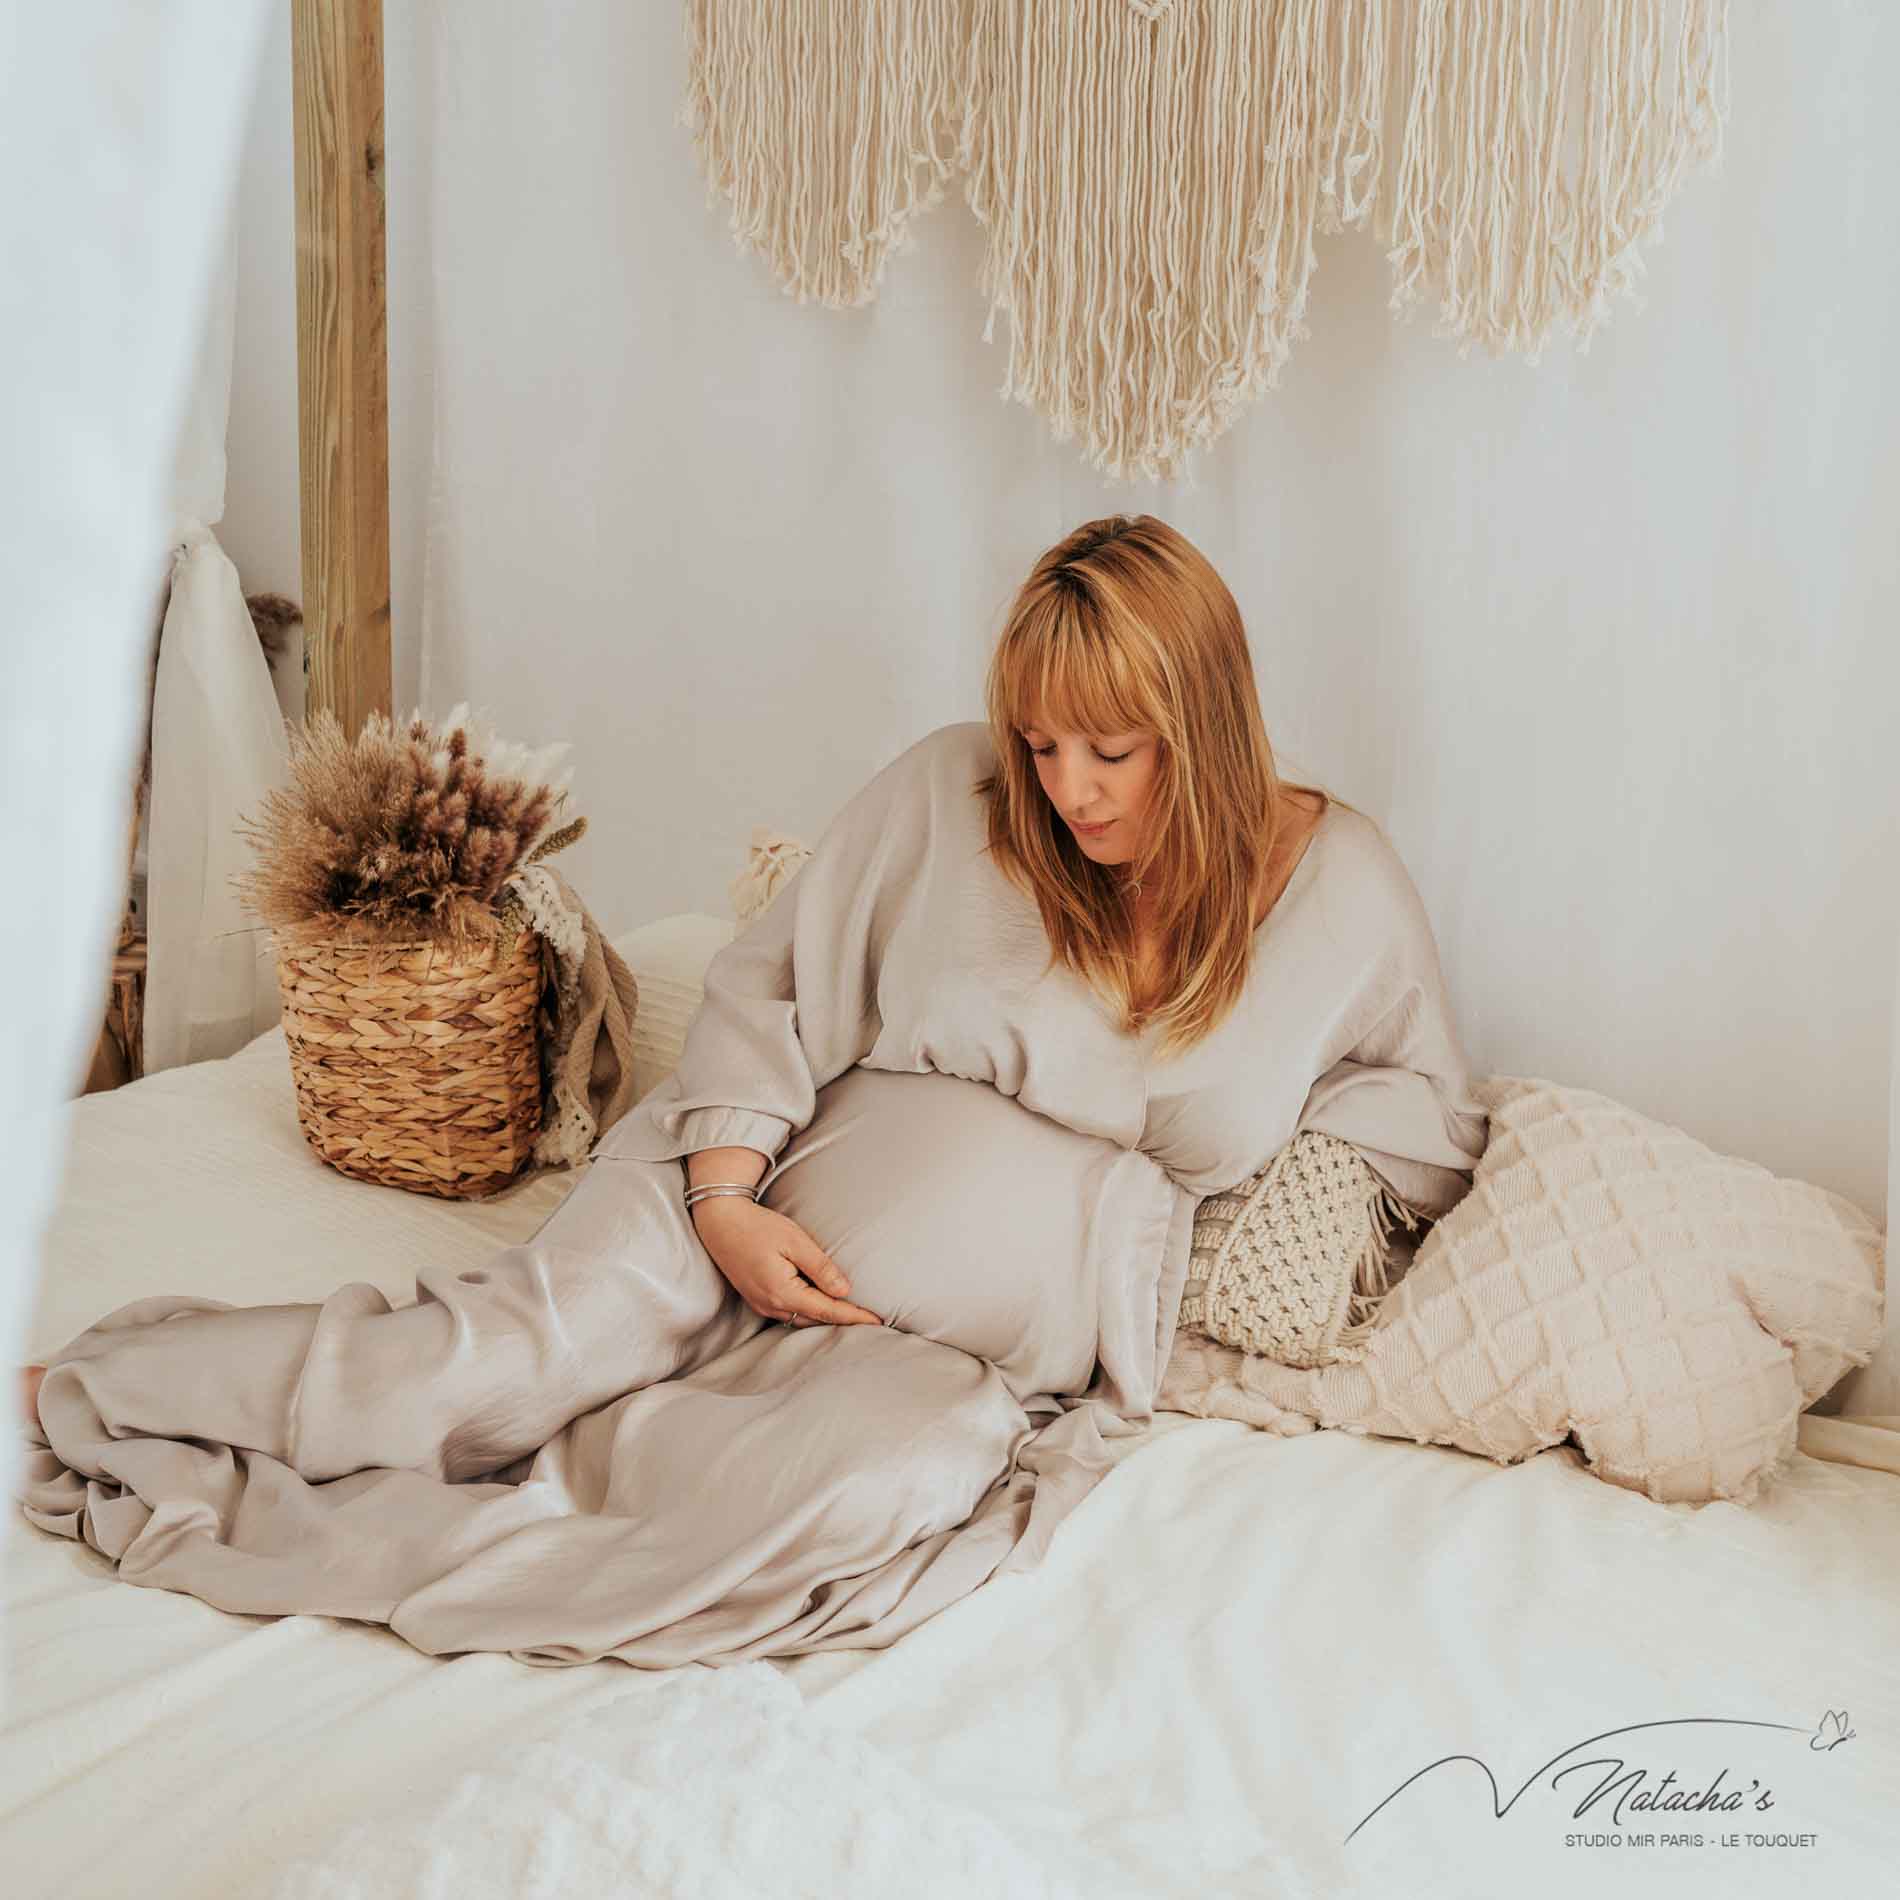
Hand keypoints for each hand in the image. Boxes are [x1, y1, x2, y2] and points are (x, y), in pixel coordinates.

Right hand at [689, 1198, 883, 1327]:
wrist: (719, 1221)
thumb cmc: (758, 1225)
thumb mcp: (794, 1240)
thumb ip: (820, 1267)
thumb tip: (844, 1291)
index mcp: (782, 1292)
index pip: (827, 1311)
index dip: (854, 1316)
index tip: (878, 1321)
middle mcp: (770, 1305)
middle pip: (815, 1320)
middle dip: (843, 1321)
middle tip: (871, 1321)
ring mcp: (761, 1304)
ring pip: (801, 1319)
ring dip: (825, 1317)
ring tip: (852, 1315)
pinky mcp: (757, 1298)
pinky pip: (788, 1312)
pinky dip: (808, 1311)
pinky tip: (822, 1304)